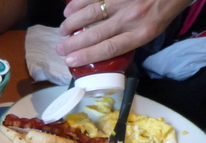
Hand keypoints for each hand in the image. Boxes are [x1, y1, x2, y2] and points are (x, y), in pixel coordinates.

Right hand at [56, 0, 191, 67]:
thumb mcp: (149, 31)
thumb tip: (99, 50)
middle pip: (96, 33)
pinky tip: (69, 10)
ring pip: (91, 13)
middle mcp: (131, 18)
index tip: (70, 60)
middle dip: (73, 43)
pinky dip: (78, 4)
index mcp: (140, 33)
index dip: (87, 56)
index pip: (109, 48)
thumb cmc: (159, 11)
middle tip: (60, 48)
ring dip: (72, 23)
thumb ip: (127, 40)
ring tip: (63, 30)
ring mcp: (123, 0)